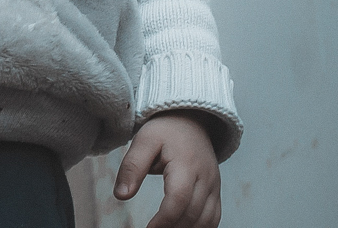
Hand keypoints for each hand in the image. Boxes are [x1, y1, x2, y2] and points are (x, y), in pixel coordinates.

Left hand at [115, 111, 221, 227]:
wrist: (190, 119)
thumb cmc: (164, 130)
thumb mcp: (143, 141)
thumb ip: (132, 167)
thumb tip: (120, 196)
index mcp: (186, 164)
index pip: (179, 198)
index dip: (165, 219)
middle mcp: (205, 177)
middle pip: (193, 212)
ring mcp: (214, 185)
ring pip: (207, 219)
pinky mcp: (216, 191)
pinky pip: (214, 217)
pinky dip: (200, 227)